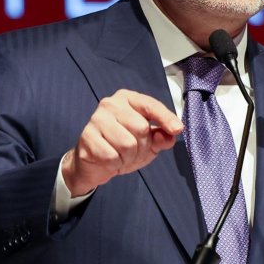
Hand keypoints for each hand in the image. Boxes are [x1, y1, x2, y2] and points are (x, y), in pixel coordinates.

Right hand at [61, 89, 182, 195]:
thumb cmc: (124, 147)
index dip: (165, 118)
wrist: (95, 164)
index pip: (150, 105)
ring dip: (128, 158)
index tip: (177, 129)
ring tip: (121, 156)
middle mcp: (110, 104)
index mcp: (128, 99)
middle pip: (141, 128)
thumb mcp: (149, 143)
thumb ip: (162, 137)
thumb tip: (170, 134)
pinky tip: (109, 160)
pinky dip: (114, 164)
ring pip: (126, 144)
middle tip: (134, 152)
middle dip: (142, 147)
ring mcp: (96, 119)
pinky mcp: (86, 137)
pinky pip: (111, 156)